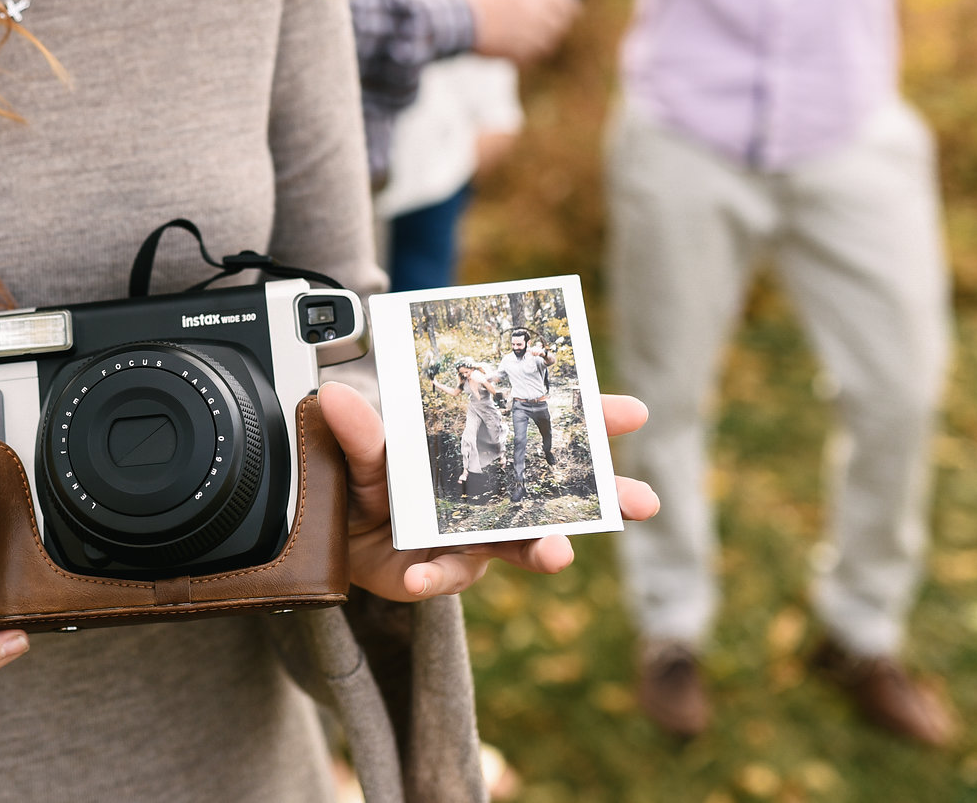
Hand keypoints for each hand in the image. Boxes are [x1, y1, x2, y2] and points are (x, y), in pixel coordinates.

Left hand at [319, 381, 659, 599]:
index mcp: (489, 450)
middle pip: (561, 495)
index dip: (592, 420)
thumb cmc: (367, 479)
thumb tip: (337, 397)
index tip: (633, 412)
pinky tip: (418, 579)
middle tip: (642, 500)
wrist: (334, 532)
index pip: (547, 430)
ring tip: (560, 553)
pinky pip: (445, 576)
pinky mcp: (443, 570)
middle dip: (606, 499)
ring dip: (544, 548)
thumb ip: (359, 434)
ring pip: (520, 545)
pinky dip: (434, 578)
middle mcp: (493, 497)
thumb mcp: (363, 450)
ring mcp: (474, 538)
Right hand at [466, 0, 578, 63]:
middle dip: (554, 28)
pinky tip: (515, 56)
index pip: (567, 2)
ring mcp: (531, 35)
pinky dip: (526, 58)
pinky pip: (532, 58)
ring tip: (527, 44)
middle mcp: (538, 14)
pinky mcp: (522, 53)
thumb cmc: (470, 0)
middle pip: (561, 25)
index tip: (569, 13)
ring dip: (540, 44)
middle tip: (546, 31)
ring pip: (549, 44)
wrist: (459, 22)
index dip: (569, 8)